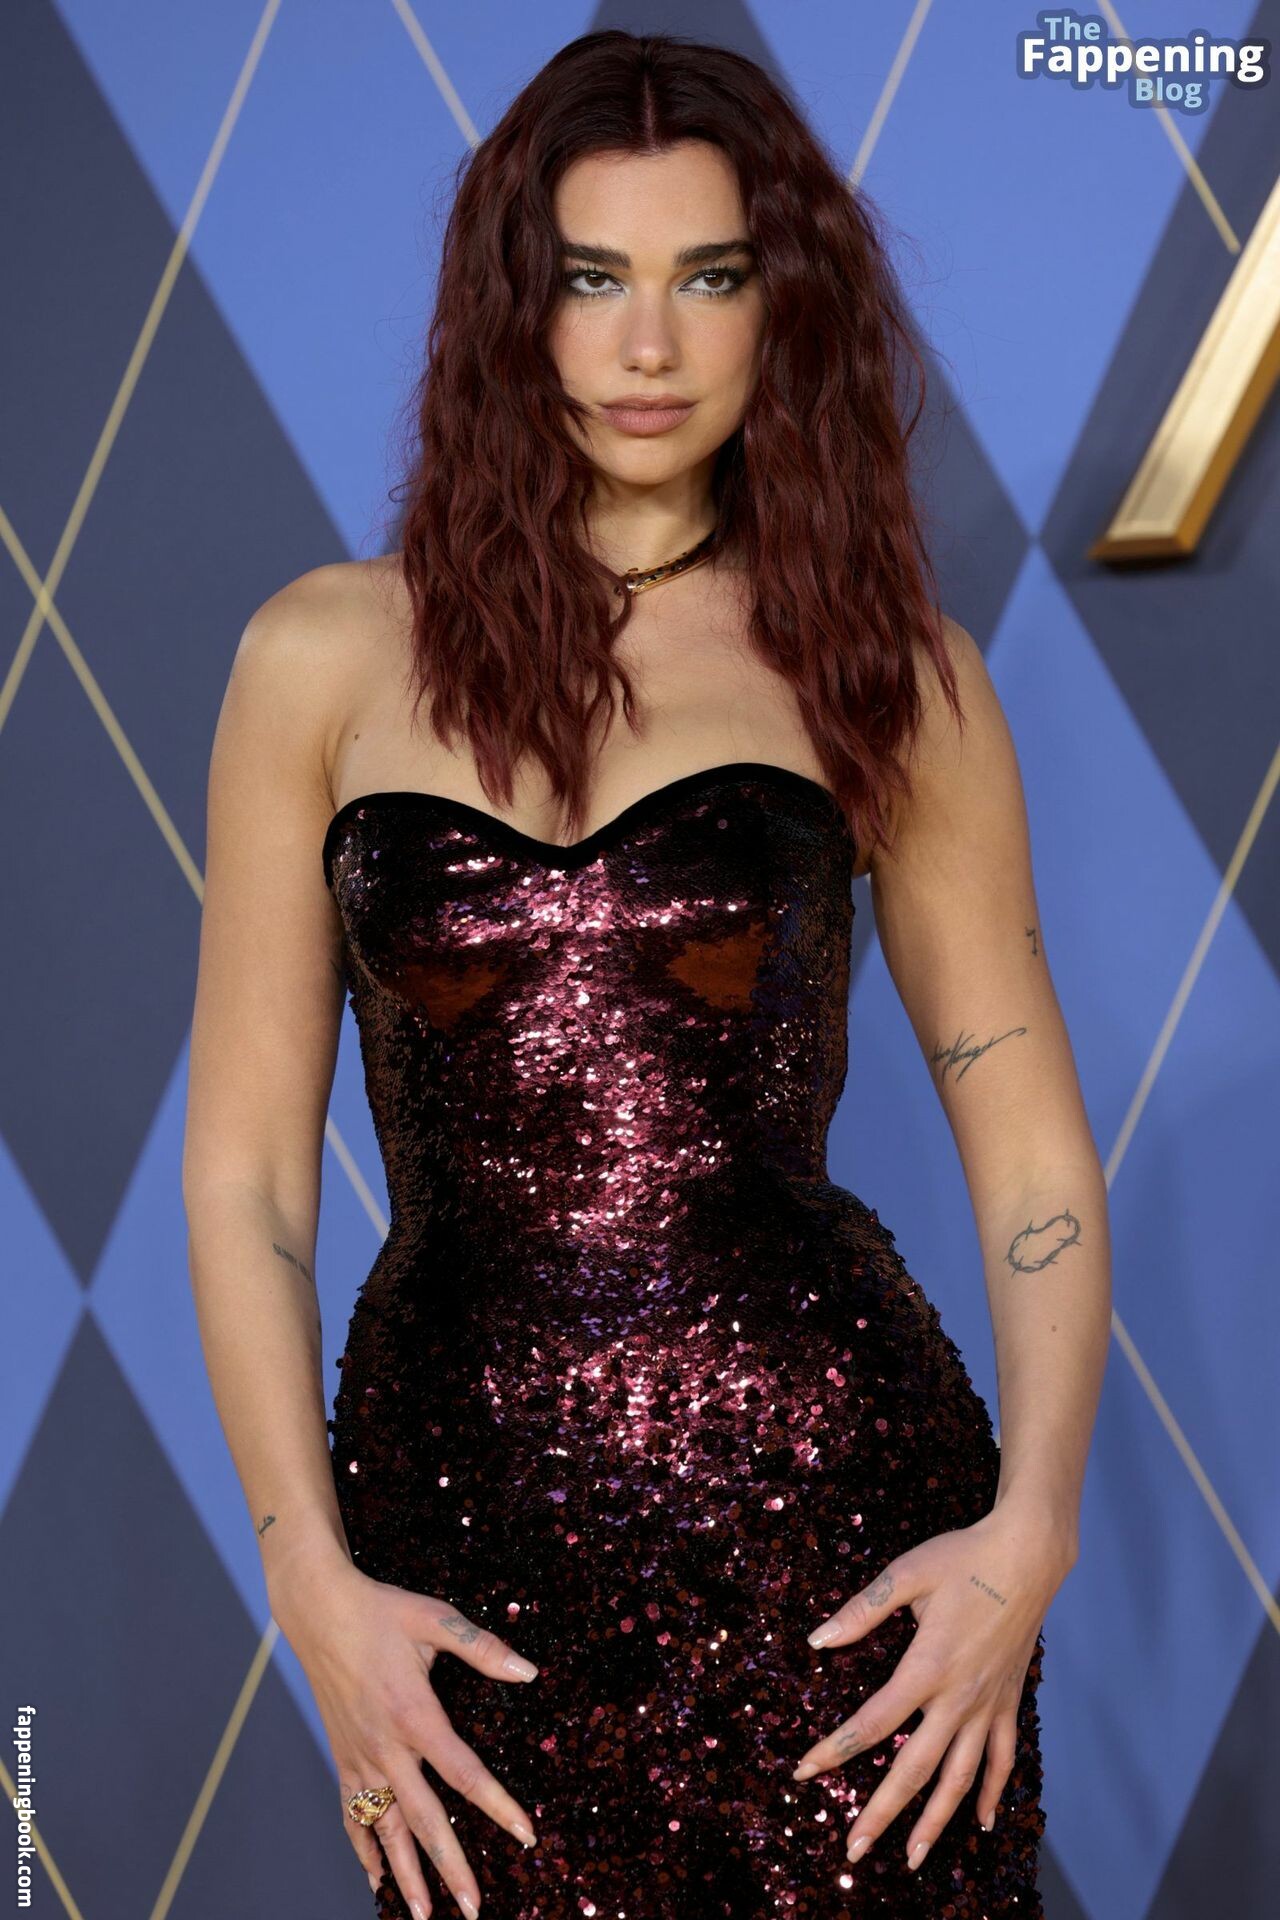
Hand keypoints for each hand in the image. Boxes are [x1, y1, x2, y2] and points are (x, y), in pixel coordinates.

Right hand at [272, 1550, 539, 1916]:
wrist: (318, 1610)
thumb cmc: (381, 1611)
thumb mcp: (435, 1619)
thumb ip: (482, 1648)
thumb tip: (529, 1672)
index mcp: (415, 1714)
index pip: (464, 1773)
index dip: (497, 1807)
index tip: (526, 1836)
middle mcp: (386, 1746)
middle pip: (424, 1819)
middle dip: (451, 1867)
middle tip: (473, 1908)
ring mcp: (360, 1757)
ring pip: (385, 1829)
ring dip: (406, 1875)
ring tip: (425, 1915)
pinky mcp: (342, 1757)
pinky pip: (352, 1814)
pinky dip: (363, 1849)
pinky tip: (376, 1879)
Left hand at [791, 1507, 1069, 1873]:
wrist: (1028, 1556)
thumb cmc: (963, 1559)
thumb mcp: (905, 1575)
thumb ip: (862, 1612)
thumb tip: (817, 1641)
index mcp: (926, 1667)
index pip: (873, 1723)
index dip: (835, 1751)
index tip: (804, 1772)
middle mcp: (958, 1698)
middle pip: (915, 1769)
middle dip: (882, 1813)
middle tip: (854, 1850)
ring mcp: (989, 1706)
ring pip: (961, 1778)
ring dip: (937, 1821)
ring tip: (915, 1857)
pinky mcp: (1011, 1703)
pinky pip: (1003, 1760)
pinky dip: (994, 1794)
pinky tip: (984, 1823)